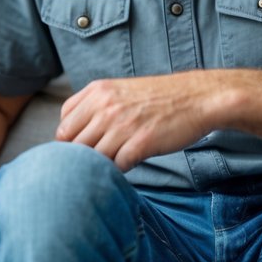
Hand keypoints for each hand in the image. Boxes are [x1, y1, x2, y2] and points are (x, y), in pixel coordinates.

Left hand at [57, 74, 214, 170]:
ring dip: (101, 165)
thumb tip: (72, 133)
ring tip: (112, 164)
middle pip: (72, 143)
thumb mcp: (119, 90)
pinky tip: (129, 164)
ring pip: (92, 157)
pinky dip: (119, 170)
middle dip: (80, 157)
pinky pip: (117, 166)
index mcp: (97, 92)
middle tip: (93, 163)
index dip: (69, 141)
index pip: (64, 124)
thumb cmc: (158, 98)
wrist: (197, 97)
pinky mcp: (140, 143)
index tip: (80, 149)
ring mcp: (122, 125)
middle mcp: (105, 107)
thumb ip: (95, 106)